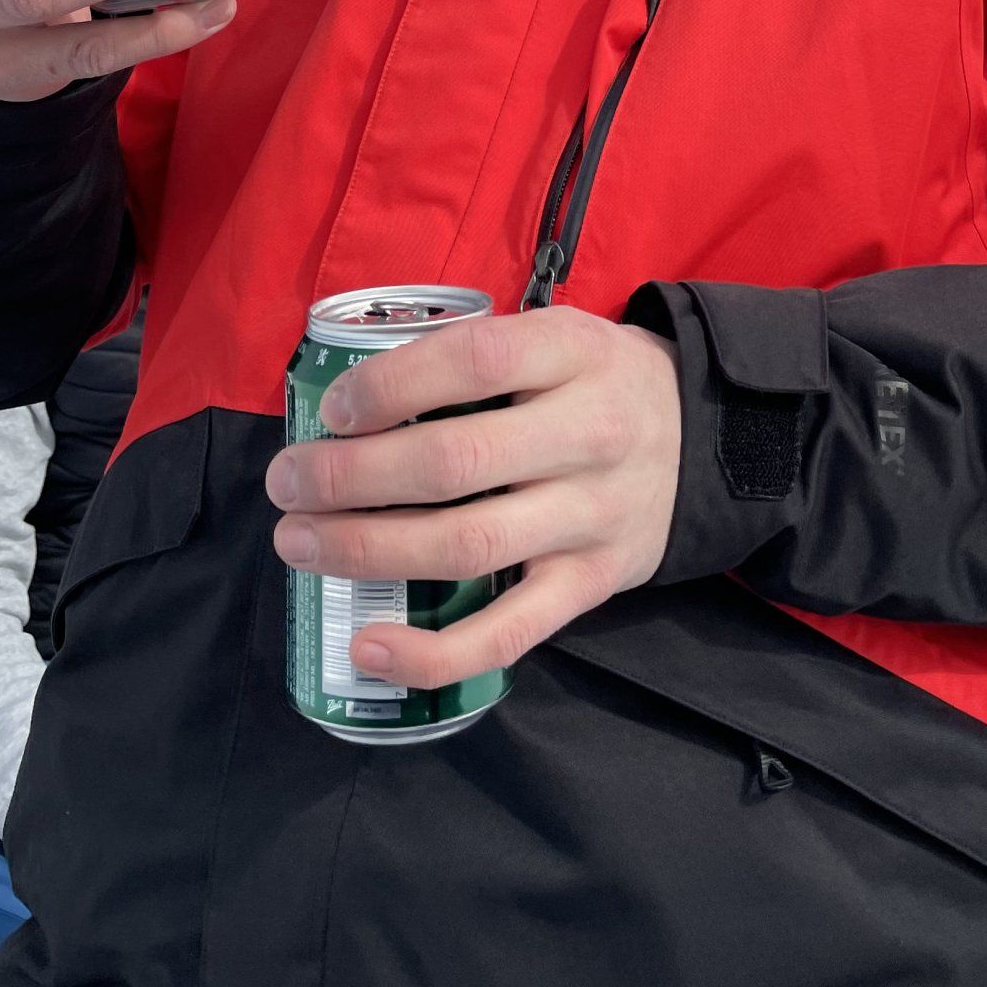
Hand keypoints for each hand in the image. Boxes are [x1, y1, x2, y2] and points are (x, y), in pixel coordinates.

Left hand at [266, 307, 682, 688]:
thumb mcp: (553, 335)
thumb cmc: (592, 381)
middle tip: (287, 483)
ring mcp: (592, 516)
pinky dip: (431, 652)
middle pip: (454, 461)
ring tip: (300, 543)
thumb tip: (343, 403)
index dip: (391, 386)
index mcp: (572, 353)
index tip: (332, 409)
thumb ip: (470, 357)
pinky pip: (507, 632)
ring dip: (367, 549)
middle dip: (349, 477)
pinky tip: (366, 644)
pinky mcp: (592, 585)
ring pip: (468, 545)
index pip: (474, 361)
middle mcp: (589, 433)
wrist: (699, 438)